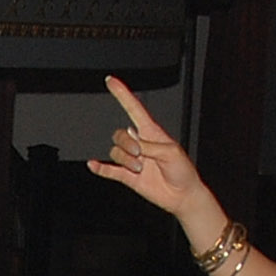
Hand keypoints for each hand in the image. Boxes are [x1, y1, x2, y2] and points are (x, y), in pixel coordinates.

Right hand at [85, 76, 212, 217]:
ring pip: (115, 152)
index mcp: (151, 132)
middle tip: (140, 156)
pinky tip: (93, 165)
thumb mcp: (171, 151)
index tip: (111, 81)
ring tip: (140, 168)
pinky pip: (109, 170)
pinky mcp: (128, 176)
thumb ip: (150, 146)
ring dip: (125, 160)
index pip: (134, 109)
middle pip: (119, 135)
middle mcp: (139, 144)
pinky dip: (100, 168)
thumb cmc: (183, 170)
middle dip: (126, 145)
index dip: (122, 94)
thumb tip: (133, 145)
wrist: (182, 194)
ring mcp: (132, 160)